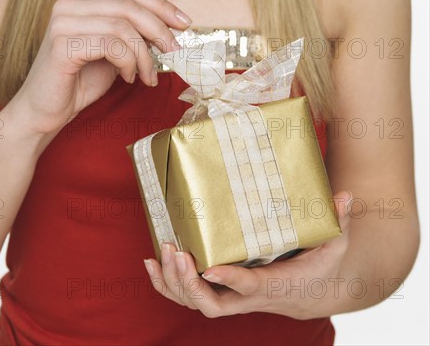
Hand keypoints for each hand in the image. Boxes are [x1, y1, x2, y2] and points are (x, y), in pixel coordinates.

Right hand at [11, 0, 191, 135]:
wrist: (43, 113)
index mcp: (82, 3)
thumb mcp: (113, 55)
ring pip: (123, 26)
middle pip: (129, 5)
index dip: (160, 5)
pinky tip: (128, 78)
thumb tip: (169, 31)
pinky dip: (128, 62)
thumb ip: (133, 38)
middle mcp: (69, 5)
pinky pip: (111, 44)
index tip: (184, 23)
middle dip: (159, 30)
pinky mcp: (62, 44)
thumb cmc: (78, 84)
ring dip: (144, 55)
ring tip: (146, 76)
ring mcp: (63, 22)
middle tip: (174, 53)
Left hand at [143, 191, 352, 319]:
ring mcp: (231, 298)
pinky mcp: (220, 291)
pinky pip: (186, 295)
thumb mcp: (332, 246)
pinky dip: (166, 284)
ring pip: (194, 302)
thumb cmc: (317, 268)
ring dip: (173, 282)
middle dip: (188, 283)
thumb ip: (337, 222)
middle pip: (211, 303)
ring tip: (161, 252)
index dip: (229, 279)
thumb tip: (346, 195)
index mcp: (272, 285)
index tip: (210, 266)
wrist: (309, 294)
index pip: (248, 287)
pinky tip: (151, 265)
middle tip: (175, 251)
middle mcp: (247, 297)